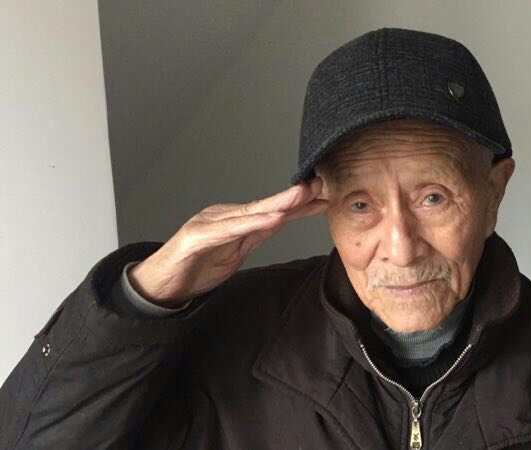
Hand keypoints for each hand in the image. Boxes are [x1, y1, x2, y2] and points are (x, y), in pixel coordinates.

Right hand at [128, 177, 327, 305]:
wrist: (160, 285)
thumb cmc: (197, 266)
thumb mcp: (236, 252)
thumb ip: (257, 235)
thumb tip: (282, 222)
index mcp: (234, 220)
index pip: (273, 211)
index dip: (299, 204)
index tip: (325, 197)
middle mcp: (224, 216)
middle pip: (265, 206)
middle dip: (294, 196)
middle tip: (320, 185)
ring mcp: (209, 223)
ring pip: (250, 212)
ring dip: (278, 203)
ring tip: (302, 195)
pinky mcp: (196, 237)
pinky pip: (230, 230)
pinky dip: (252, 223)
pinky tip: (272, 219)